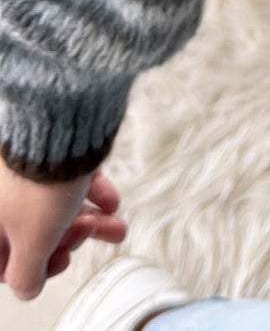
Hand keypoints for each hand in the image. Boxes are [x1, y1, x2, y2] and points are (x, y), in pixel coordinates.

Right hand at [0, 160, 127, 300]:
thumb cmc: (39, 182)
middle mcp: (3, 195)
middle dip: (68, 238)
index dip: (31, 267)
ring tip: (115, 225)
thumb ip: (27, 273)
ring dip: (88, 220)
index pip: (2, 259)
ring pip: (53, 205)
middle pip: (32, 230)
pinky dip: (90, 193)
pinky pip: (67, 180)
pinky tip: (111, 202)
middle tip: (87, 235)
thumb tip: (28, 288)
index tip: (58, 261)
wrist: (62, 123)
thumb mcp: (32, 242)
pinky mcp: (47, 152)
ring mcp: (24, 171)